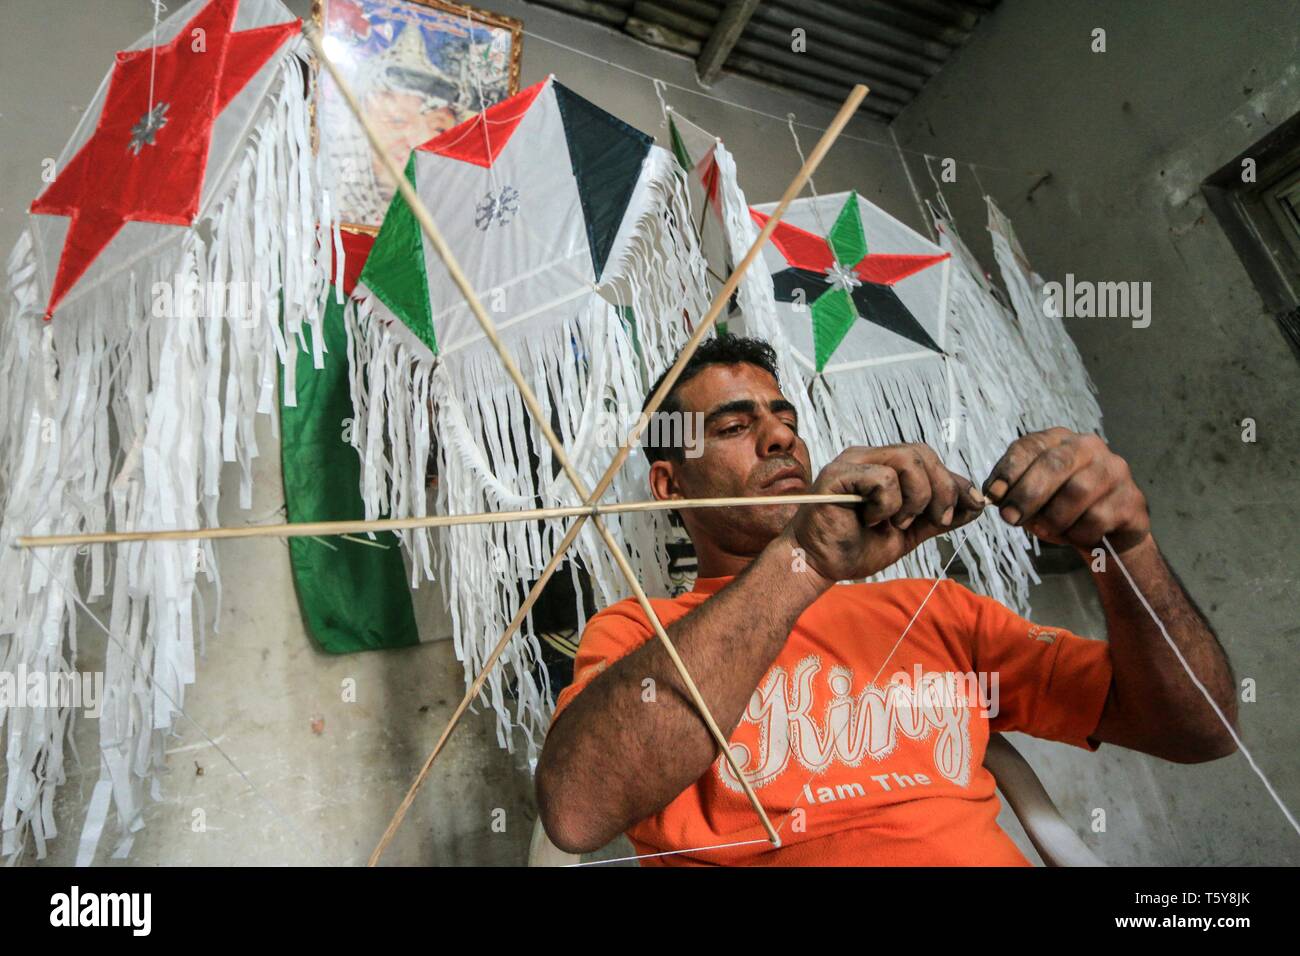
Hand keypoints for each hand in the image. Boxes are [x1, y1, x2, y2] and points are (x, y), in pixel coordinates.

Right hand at [781, 444, 986, 584]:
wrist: (819, 565)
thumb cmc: (855, 547)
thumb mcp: (909, 532)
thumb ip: (938, 517)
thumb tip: (977, 505)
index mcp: (884, 465)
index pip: (930, 459)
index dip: (955, 481)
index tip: (974, 505)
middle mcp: (869, 456)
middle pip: (923, 454)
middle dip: (942, 491)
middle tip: (934, 520)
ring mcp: (852, 462)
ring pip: (908, 460)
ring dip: (915, 498)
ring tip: (896, 522)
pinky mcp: (838, 474)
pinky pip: (883, 479)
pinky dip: (887, 505)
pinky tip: (871, 519)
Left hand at [983, 428, 1150, 553]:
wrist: (1107, 533)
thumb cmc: (1060, 509)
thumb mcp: (1031, 498)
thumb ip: (1011, 492)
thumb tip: (992, 495)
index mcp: (1058, 440)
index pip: (1030, 446)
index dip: (1009, 470)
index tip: (993, 495)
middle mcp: (1089, 447)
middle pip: (1055, 464)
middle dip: (1028, 495)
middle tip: (1011, 519)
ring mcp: (1114, 470)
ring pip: (1077, 492)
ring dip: (1053, 518)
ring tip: (1046, 529)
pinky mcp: (1131, 499)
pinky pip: (1097, 519)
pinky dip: (1077, 533)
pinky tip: (1075, 535)